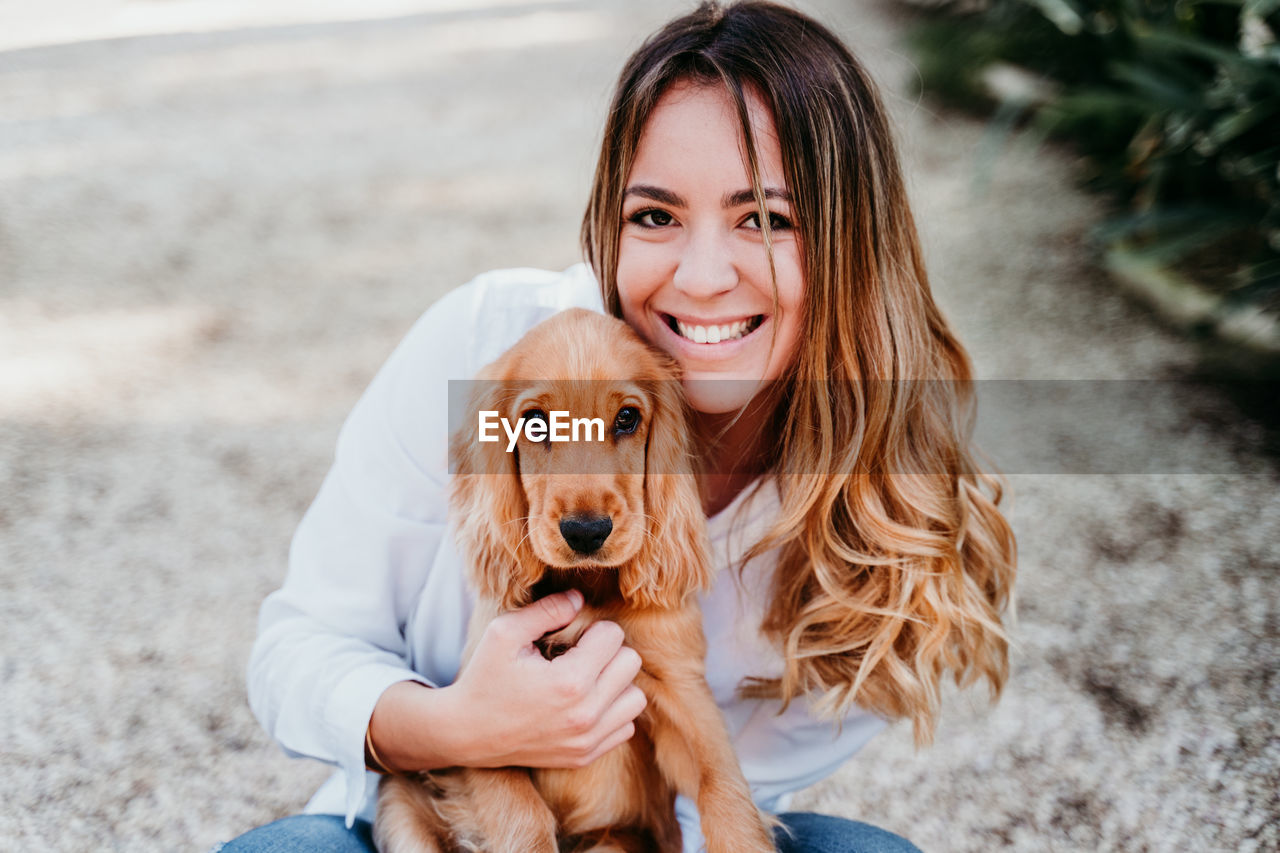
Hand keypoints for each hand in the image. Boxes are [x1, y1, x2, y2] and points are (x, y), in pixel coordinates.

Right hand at [436, 590, 646, 769]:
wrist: (466, 732)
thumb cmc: (484, 677)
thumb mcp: (505, 633)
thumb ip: (547, 609)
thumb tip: (579, 599)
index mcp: (570, 682)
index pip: (614, 636)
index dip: (592, 629)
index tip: (569, 639)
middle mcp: (586, 715)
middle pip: (631, 663)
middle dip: (608, 652)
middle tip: (578, 656)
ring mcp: (587, 740)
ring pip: (635, 697)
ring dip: (615, 683)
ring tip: (585, 679)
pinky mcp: (585, 756)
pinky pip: (626, 726)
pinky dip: (612, 711)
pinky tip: (584, 703)